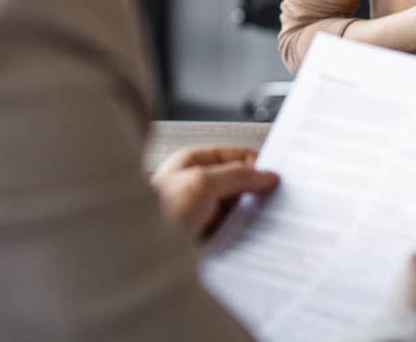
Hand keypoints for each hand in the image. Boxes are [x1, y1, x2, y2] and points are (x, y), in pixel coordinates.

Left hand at [150, 146, 277, 239]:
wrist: (137, 259)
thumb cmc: (158, 214)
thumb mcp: (202, 184)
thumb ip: (236, 176)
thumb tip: (266, 175)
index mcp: (194, 163)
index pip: (237, 156)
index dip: (259, 166)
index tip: (278, 180)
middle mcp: (198, 186)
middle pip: (240, 185)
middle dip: (257, 195)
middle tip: (275, 205)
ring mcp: (201, 214)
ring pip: (238, 211)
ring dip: (251, 219)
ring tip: (265, 227)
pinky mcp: (204, 240)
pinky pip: (232, 234)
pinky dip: (243, 238)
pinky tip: (251, 243)